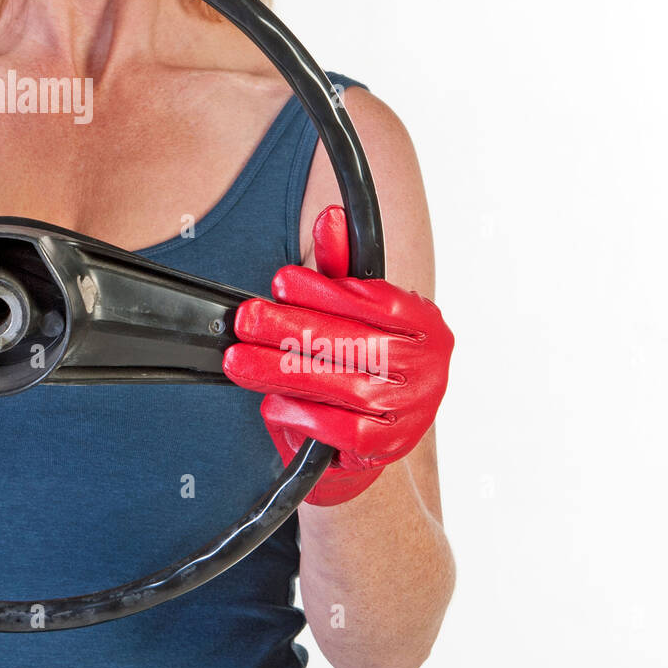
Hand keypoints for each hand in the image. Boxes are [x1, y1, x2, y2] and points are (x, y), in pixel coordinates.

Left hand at [222, 205, 452, 506]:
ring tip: (240, 360)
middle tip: (247, 318)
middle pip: (352, 343)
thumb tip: (330, 218)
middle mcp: (427, 368)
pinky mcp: (386, 449)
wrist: (372, 438)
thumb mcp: (353, 311)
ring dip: (281, 371)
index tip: (281, 282)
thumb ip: (339, 269)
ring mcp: (411, 411)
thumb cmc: (361, 360)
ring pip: (341, 386)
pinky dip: (304, 414)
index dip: (326, 290)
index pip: (377, 302)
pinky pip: (341, 429)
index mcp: (426, 325)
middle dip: (290, 328)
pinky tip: (273, 402)